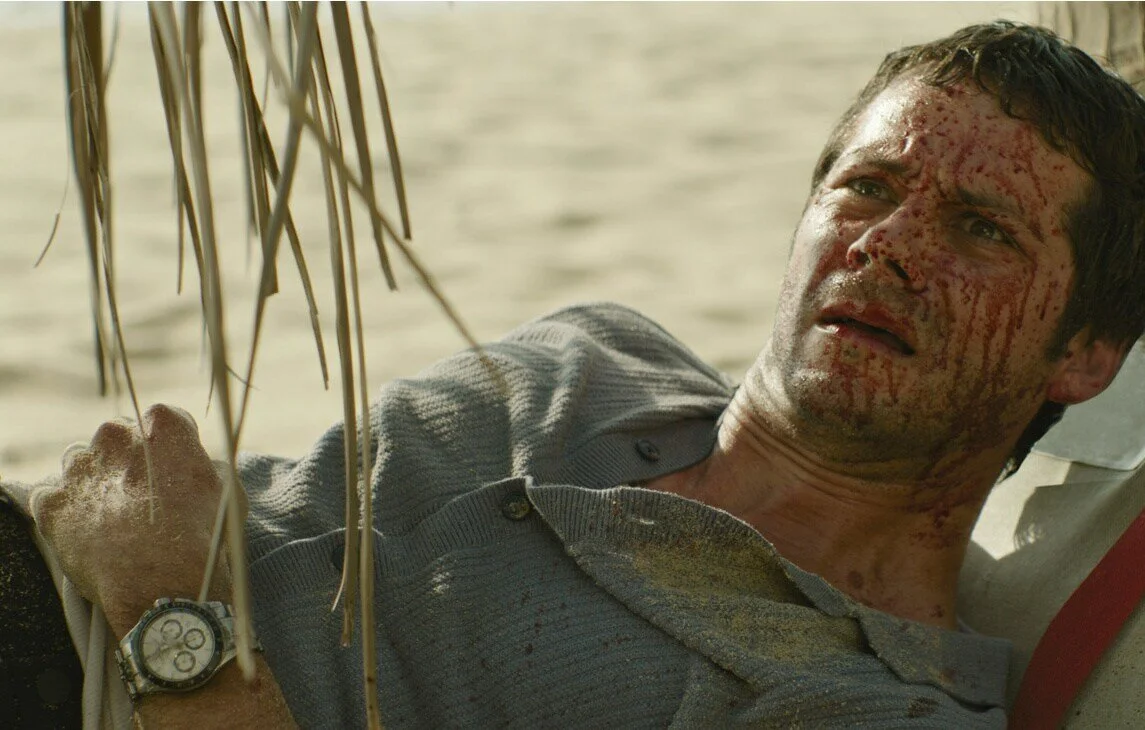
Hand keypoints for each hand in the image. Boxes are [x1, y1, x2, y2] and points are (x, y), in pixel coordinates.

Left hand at [32, 404, 241, 635]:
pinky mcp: (52, 503)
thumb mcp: (228, 491)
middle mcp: (116, 435)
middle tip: (144, 498)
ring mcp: (79, 468)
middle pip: (118, 437)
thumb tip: (202, 465)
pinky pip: (54, 499)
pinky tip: (91, 534)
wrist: (164, 584)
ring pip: (82, 464)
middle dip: (127, 461)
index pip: (163, 420)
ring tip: (115, 520)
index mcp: (162, 425)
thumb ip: (207, 465)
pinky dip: (68, 513)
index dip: (170, 448)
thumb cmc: (202, 538)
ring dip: (95, 484)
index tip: (173, 471)